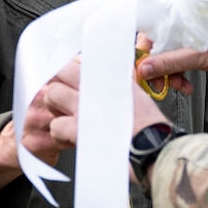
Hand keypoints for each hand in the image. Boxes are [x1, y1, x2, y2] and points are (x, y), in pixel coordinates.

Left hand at [25, 58, 170, 157]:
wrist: (154, 146)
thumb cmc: (148, 125)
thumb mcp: (134, 92)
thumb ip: (117, 80)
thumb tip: (108, 72)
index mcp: (109, 75)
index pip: (77, 60)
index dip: (70, 72)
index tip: (71, 80)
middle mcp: (95, 87)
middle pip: (60, 73)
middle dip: (60, 87)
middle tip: (65, 100)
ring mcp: (86, 107)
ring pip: (52, 95)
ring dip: (57, 109)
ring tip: (68, 119)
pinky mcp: (79, 128)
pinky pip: (56, 126)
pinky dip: (61, 134)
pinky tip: (72, 137)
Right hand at [139, 14, 207, 90]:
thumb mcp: (199, 56)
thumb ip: (169, 63)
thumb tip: (142, 70)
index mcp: (178, 17)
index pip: (147, 33)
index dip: (141, 54)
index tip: (142, 73)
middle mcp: (181, 23)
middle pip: (155, 48)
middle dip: (157, 70)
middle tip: (161, 87)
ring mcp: (188, 35)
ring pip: (167, 57)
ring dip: (170, 75)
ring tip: (180, 87)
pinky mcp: (196, 45)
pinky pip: (179, 60)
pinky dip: (180, 73)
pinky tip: (187, 85)